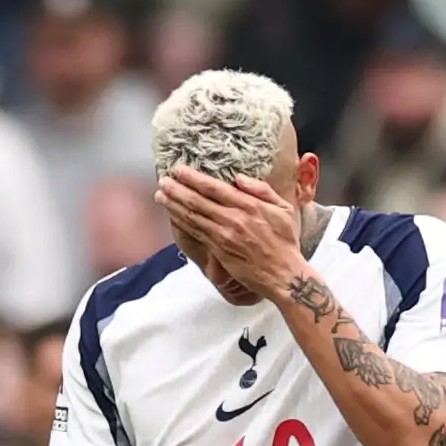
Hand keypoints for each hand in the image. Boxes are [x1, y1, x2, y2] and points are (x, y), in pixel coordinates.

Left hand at [161, 170, 304, 298]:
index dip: (194, 179)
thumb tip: (239, 178)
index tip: (179, 170)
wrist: (283, 274)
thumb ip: (261, 190)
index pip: (215, 188)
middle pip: (198, 201)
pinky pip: (196, 234)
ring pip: (193, 217)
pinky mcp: (218, 251)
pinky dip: (182, 224)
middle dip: (177, 190)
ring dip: (174, 206)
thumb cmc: (285, 241)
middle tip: (163, 181)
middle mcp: (233, 219)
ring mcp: (224, 236)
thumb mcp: (283, 209)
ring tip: (160, 195)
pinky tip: (172, 216)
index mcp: (249, 206)